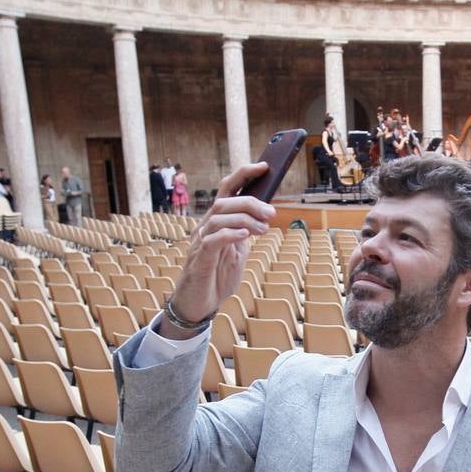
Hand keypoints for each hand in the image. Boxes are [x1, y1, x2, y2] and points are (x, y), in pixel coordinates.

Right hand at [162, 162, 273, 338]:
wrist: (198, 305)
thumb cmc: (216, 277)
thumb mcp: (237, 252)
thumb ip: (246, 234)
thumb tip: (264, 217)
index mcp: (216, 222)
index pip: (227, 189)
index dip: (244, 175)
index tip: (264, 166)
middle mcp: (205, 227)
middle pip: (225, 201)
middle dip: (251, 202)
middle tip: (271, 214)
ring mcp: (200, 242)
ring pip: (219, 217)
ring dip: (245, 220)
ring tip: (263, 229)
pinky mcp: (200, 259)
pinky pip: (213, 239)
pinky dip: (230, 234)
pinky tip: (245, 236)